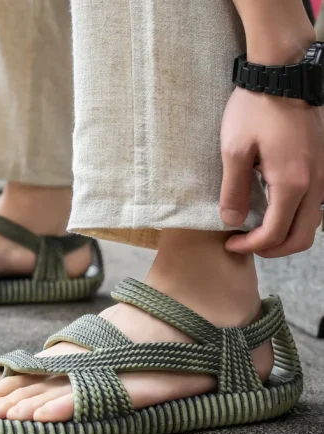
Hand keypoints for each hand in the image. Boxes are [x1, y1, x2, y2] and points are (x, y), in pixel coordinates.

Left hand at [220, 87, 323, 256]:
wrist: (283, 74)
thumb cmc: (256, 109)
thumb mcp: (234, 150)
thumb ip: (234, 190)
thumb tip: (231, 221)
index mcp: (292, 183)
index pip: (275, 233)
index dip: (250, 246)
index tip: (229, 244)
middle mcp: (315, 184)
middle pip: (301, 237)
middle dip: (272, 249)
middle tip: (245, 245)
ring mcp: (323, 175)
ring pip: (312, 223)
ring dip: (286, 235)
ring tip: (259, 233)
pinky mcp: (323, 165)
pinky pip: (314, 205)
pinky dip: (296, 218)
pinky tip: (275, 210)